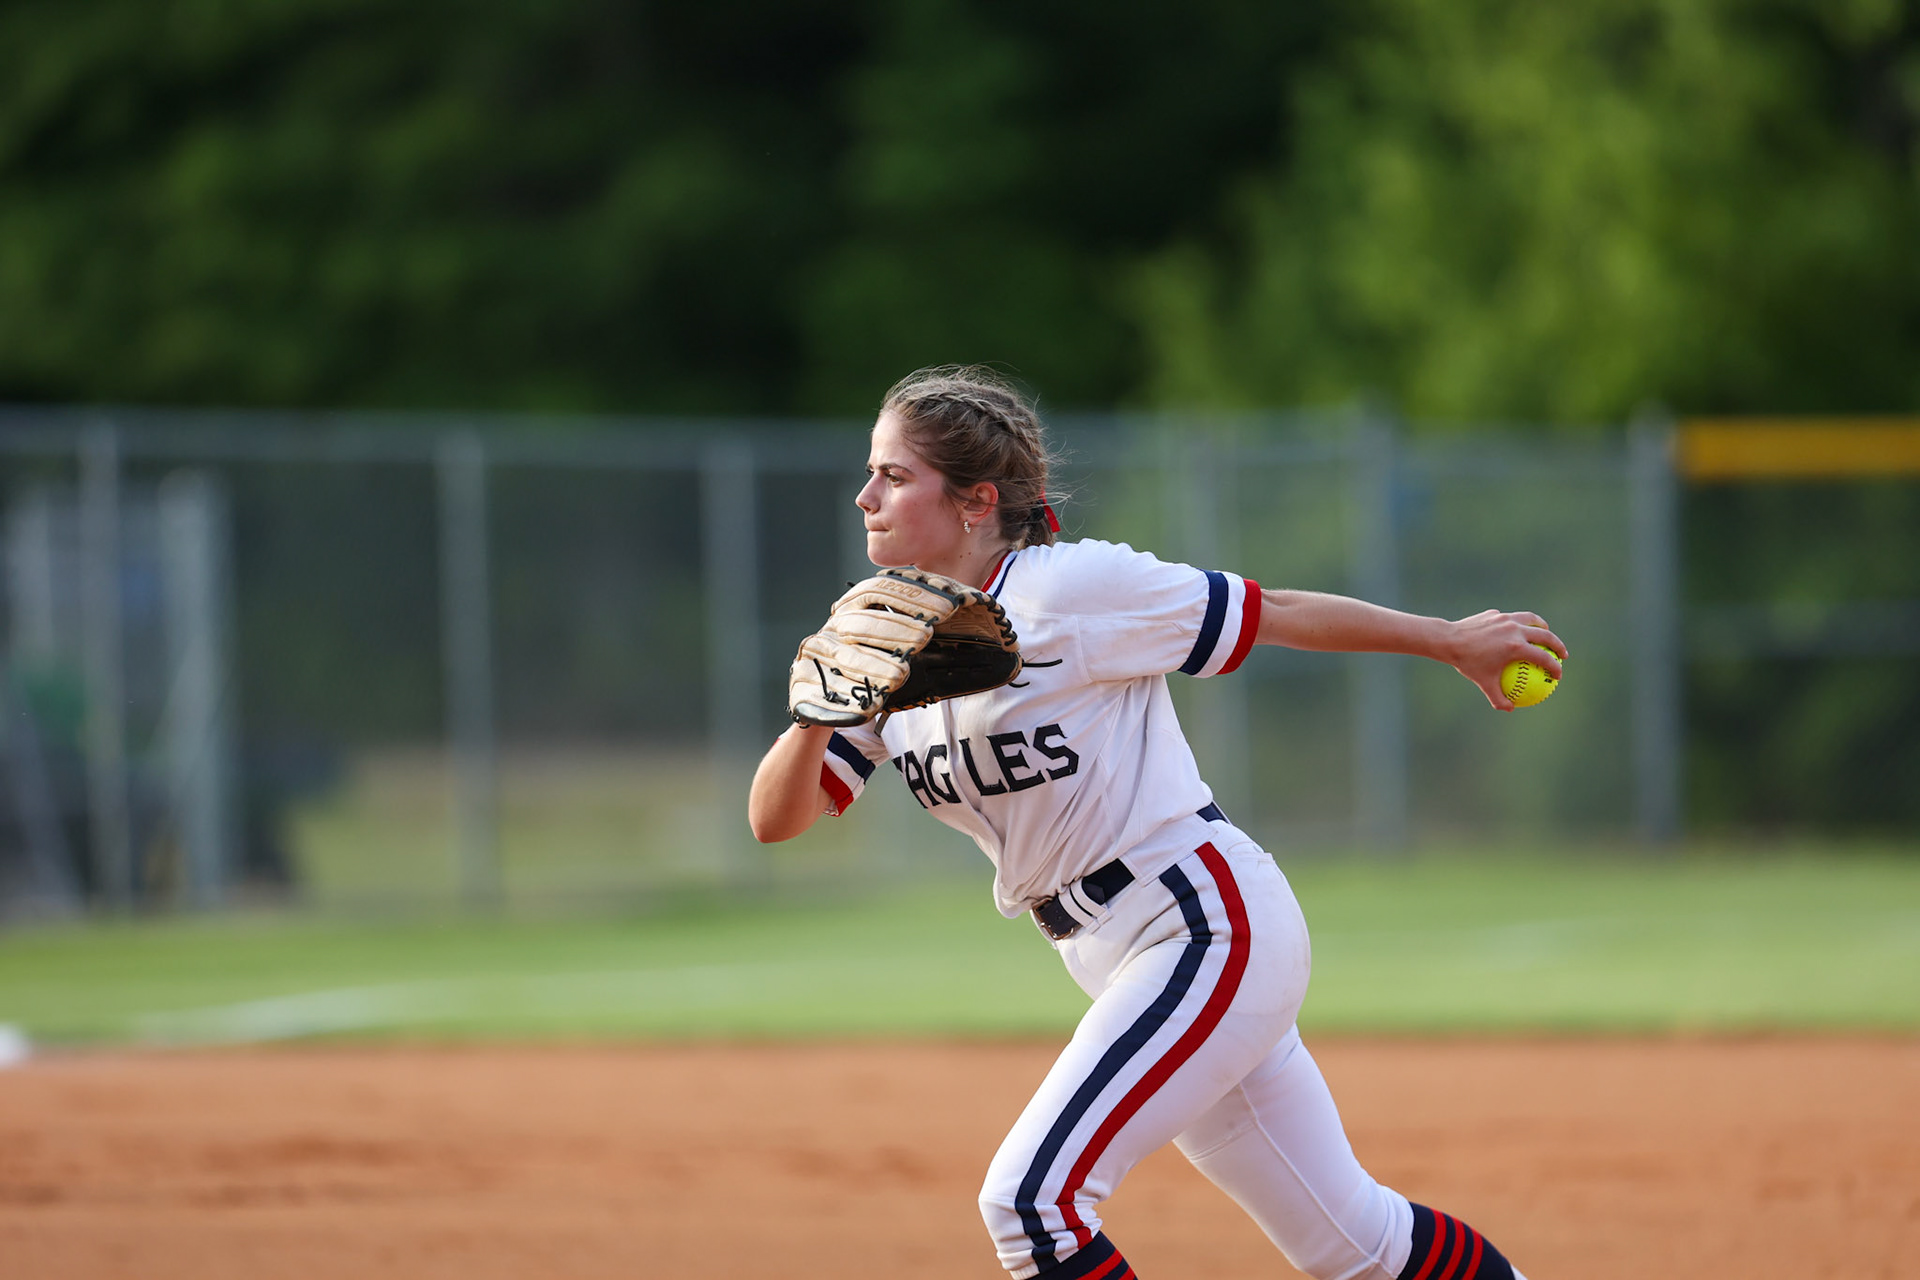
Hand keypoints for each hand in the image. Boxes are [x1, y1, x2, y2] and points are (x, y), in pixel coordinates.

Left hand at [1444, 610, 1567, 711]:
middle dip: (1558, 645)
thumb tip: (1510, 709)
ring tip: (1546, 635)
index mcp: (1516, 647)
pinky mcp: (1495, 613)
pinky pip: (1512, 619)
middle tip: (1562, 655)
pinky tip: (1517, 632)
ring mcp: (1505, 618)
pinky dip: (1519, 625)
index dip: (1555, 668)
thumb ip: (1498, 698)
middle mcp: (1514, 629)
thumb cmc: (1467, 664)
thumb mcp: (1484, 683)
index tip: (1558, 675)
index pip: (1544, 658)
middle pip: (1545, 635)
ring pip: (1531, 619)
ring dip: (1542, 627)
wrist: (1448, 640)